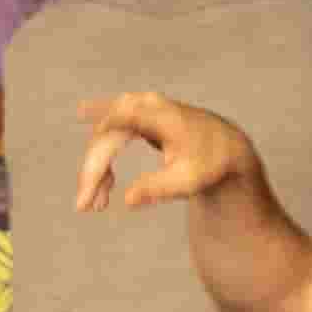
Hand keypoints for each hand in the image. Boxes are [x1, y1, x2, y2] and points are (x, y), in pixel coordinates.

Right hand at [73, 91, 259, 215]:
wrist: (226, 146)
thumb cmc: (209, 163)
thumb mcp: (187, 180)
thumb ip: (157, 188)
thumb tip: (127, 201)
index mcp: (156, 116)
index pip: (111, 131)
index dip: (95, 163)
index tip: (86, 195)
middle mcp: (144, 105)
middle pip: (104, 136)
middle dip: (92, 172)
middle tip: (85, 206)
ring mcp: (140, 107)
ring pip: (104, 136)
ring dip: (96, 168)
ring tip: (99, 203)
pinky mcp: (138, 116)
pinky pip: (111, 135)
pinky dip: (104, 158)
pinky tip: (102, 182)